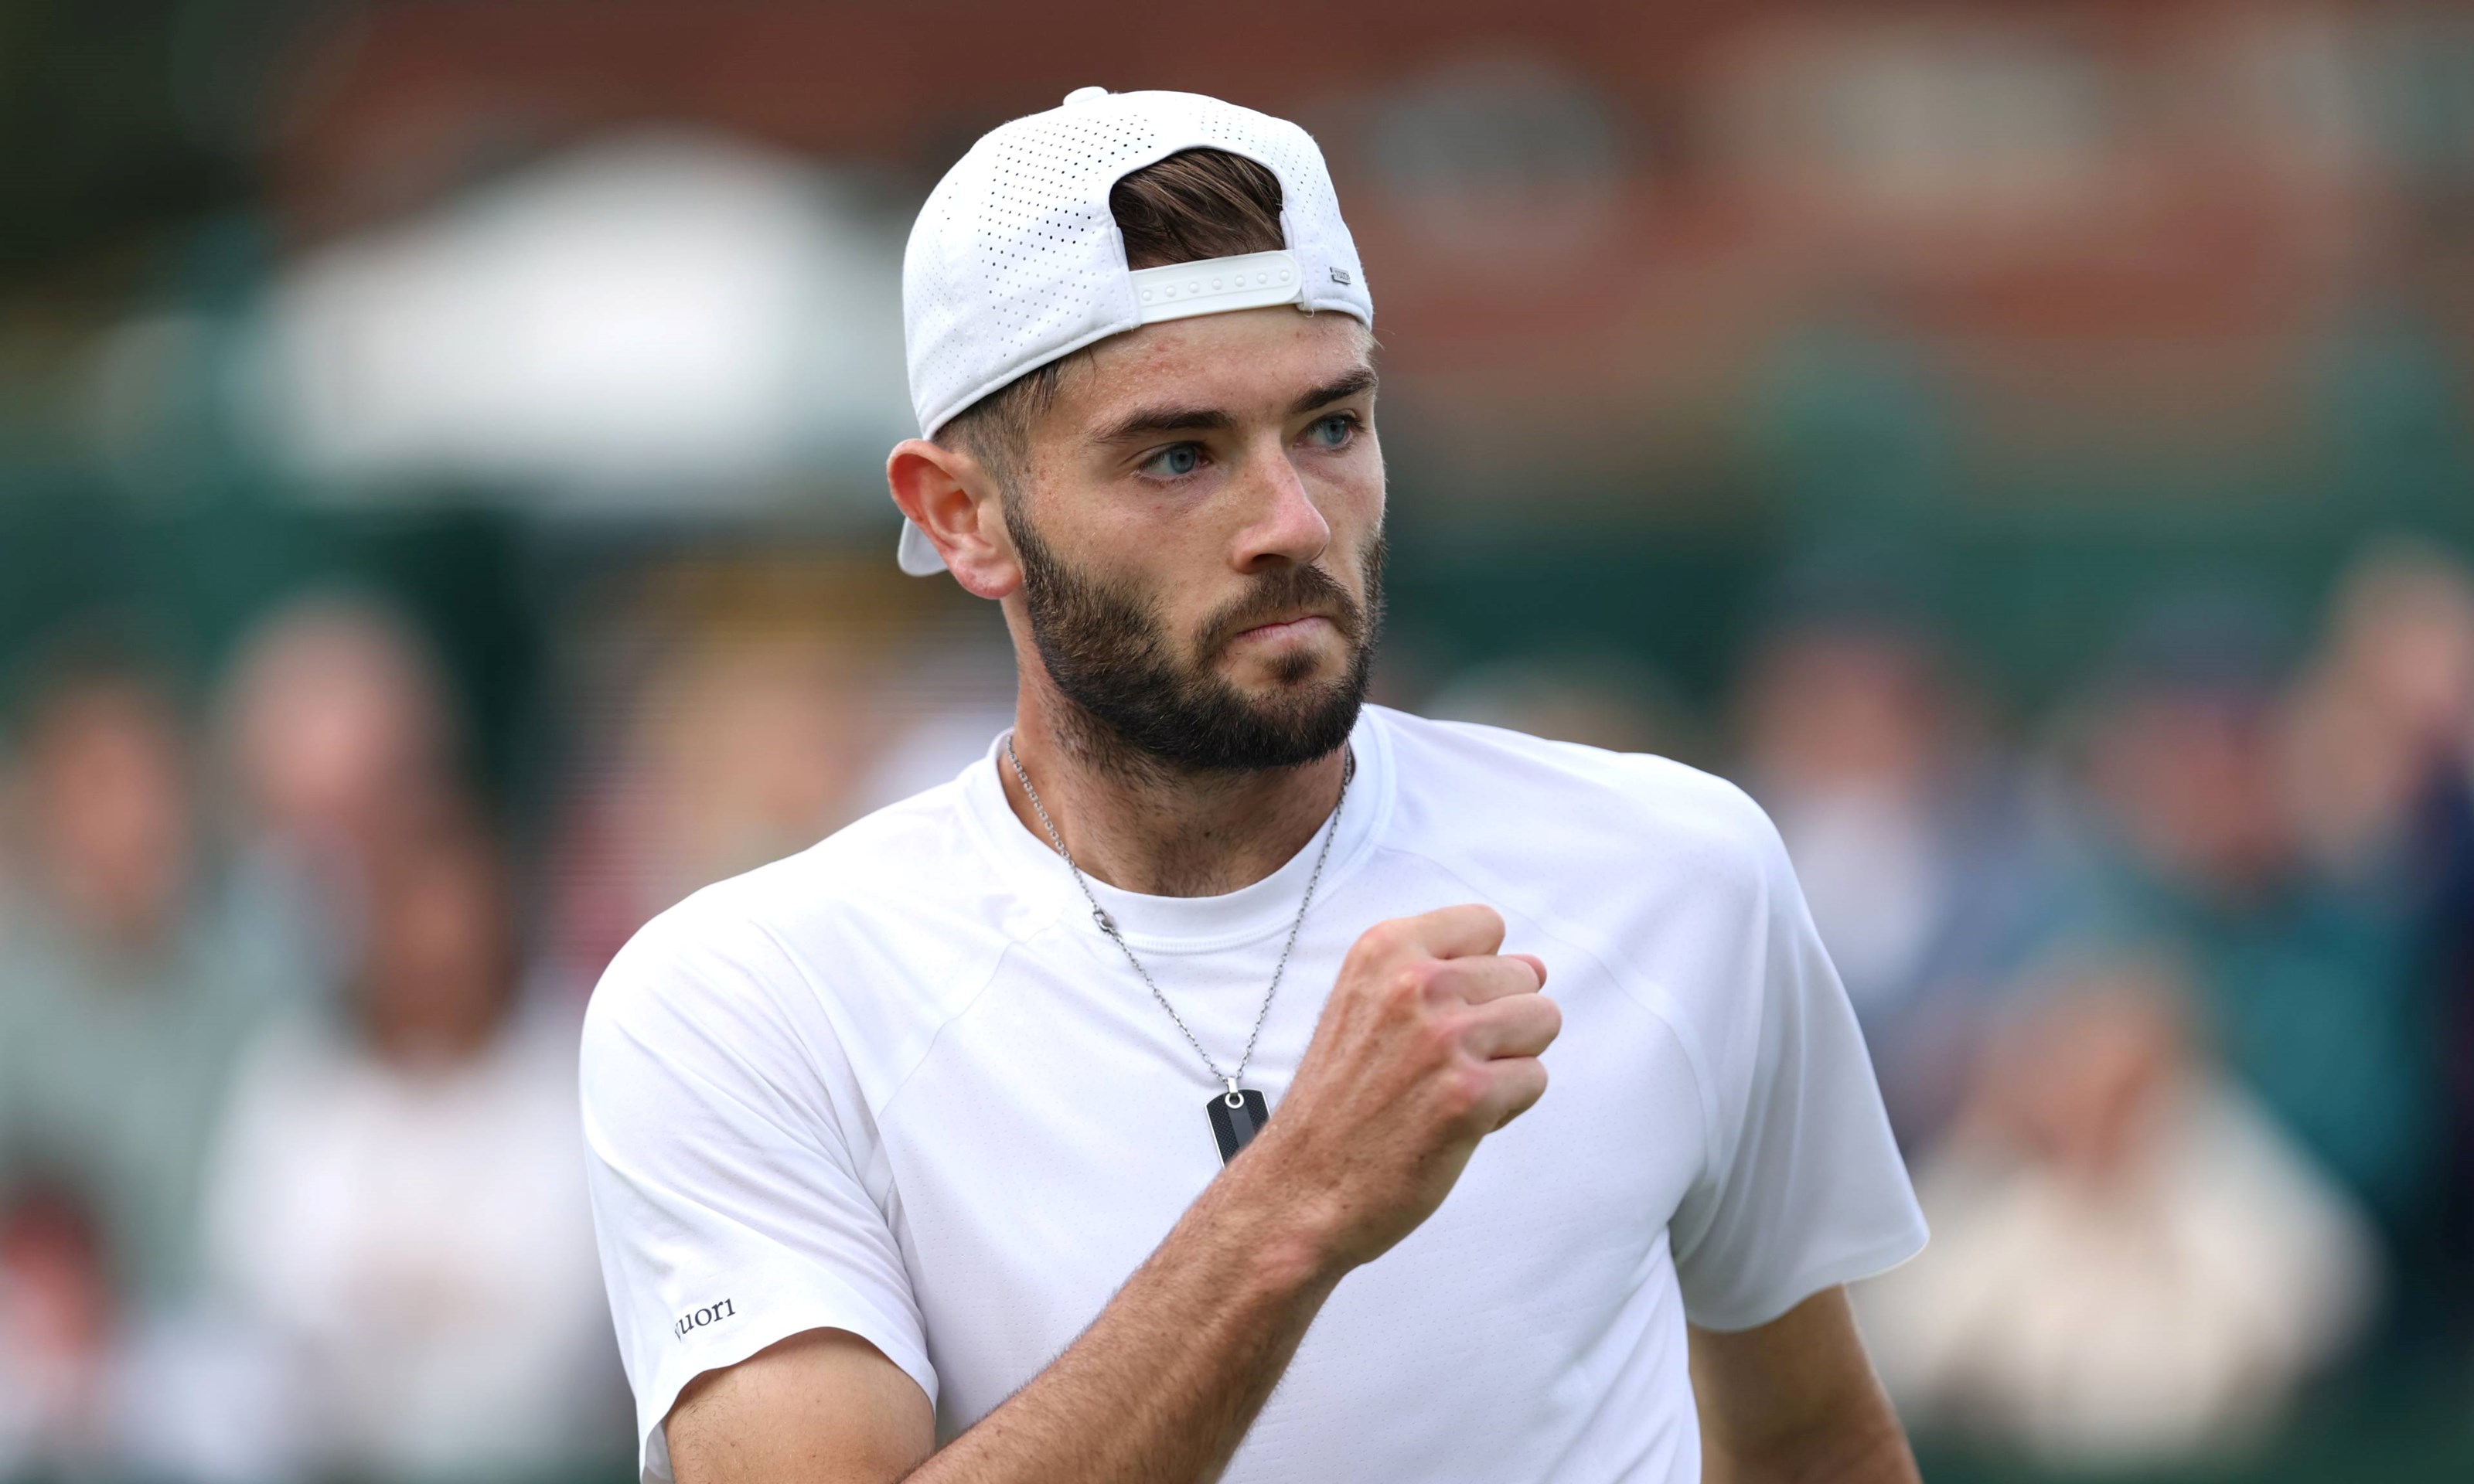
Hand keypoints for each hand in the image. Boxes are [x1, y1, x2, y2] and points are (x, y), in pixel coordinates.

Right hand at [1240, 904, 1557, 1269]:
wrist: (1300, 1186)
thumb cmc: (1339, 1102)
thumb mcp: (1366, 1004)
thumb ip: (1441, 974)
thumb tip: (1537, 966)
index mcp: (1384, 949)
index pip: (1486, 924)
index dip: (1478, 973)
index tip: (1441, 1013)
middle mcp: (1415, 982)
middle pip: (1524, 975)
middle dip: (1499, 1020)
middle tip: (1440, 1065)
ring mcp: (1444, 1037)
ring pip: (1542, 1020)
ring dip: (1510, 1059)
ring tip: (1455, 1087)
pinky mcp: (1469, 1095)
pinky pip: (1535, 1078)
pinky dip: (1506, 1106)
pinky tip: (1456, 1122)